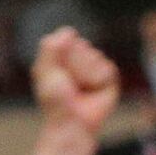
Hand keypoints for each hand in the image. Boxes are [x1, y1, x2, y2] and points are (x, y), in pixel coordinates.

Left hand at [29, 26, 123, 141]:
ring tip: (81, 88)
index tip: (57, 73)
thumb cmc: (56, 101)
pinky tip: (93, 90)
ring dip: (85, 73)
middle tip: (69, 84)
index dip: (63, 53)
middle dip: (74, 63)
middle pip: (83, 45)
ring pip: (95, 55)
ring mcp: (95, 69)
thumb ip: (51, 47)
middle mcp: (80, 60)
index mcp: (63, 56)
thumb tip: (69, 31)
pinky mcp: (110, 79)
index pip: (69, 37)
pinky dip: (98, 79)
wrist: (72, 123)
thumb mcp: (45, 71)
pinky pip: (108, 67)